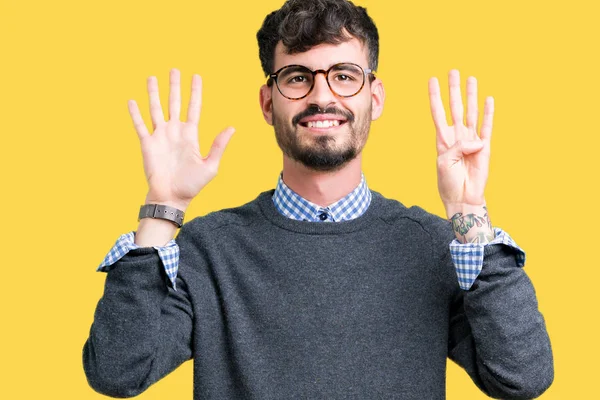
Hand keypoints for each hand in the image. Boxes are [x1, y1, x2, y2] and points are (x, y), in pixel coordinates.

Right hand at [128, 68, 234, 210]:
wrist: (172, 198)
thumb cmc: (191, 185)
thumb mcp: (210, 166)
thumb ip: (219, 145)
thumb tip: (232, 128)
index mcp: (190, 135)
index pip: (194, 108)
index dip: (195, 92)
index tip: (196, 76)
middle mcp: (175, 132)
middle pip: (174, 103)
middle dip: (175, 86)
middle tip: (174, 69)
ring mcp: (160, 137)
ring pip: (156, 109)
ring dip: (154, 93)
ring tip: (152, 77)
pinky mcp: (147, 144)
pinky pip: (140, 125)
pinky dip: (135, 113)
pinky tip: (132, 100)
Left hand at [428, 69, 493, 212]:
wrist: (462, 196)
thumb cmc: (449, 182)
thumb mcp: (445, 163)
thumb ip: (458, 147)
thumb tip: (477, 140)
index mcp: (442, 139)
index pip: (438, 112)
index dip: (435, 96)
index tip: (432, 80)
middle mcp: (457, 136)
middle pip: (455, 106)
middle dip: (454, 89)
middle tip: (453, 71)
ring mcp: (471, 140)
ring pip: (471, 111)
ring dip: (471, 95)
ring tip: (471, 78)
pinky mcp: (484, 147)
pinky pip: (487, 126)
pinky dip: (488, 113)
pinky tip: (488, 100)